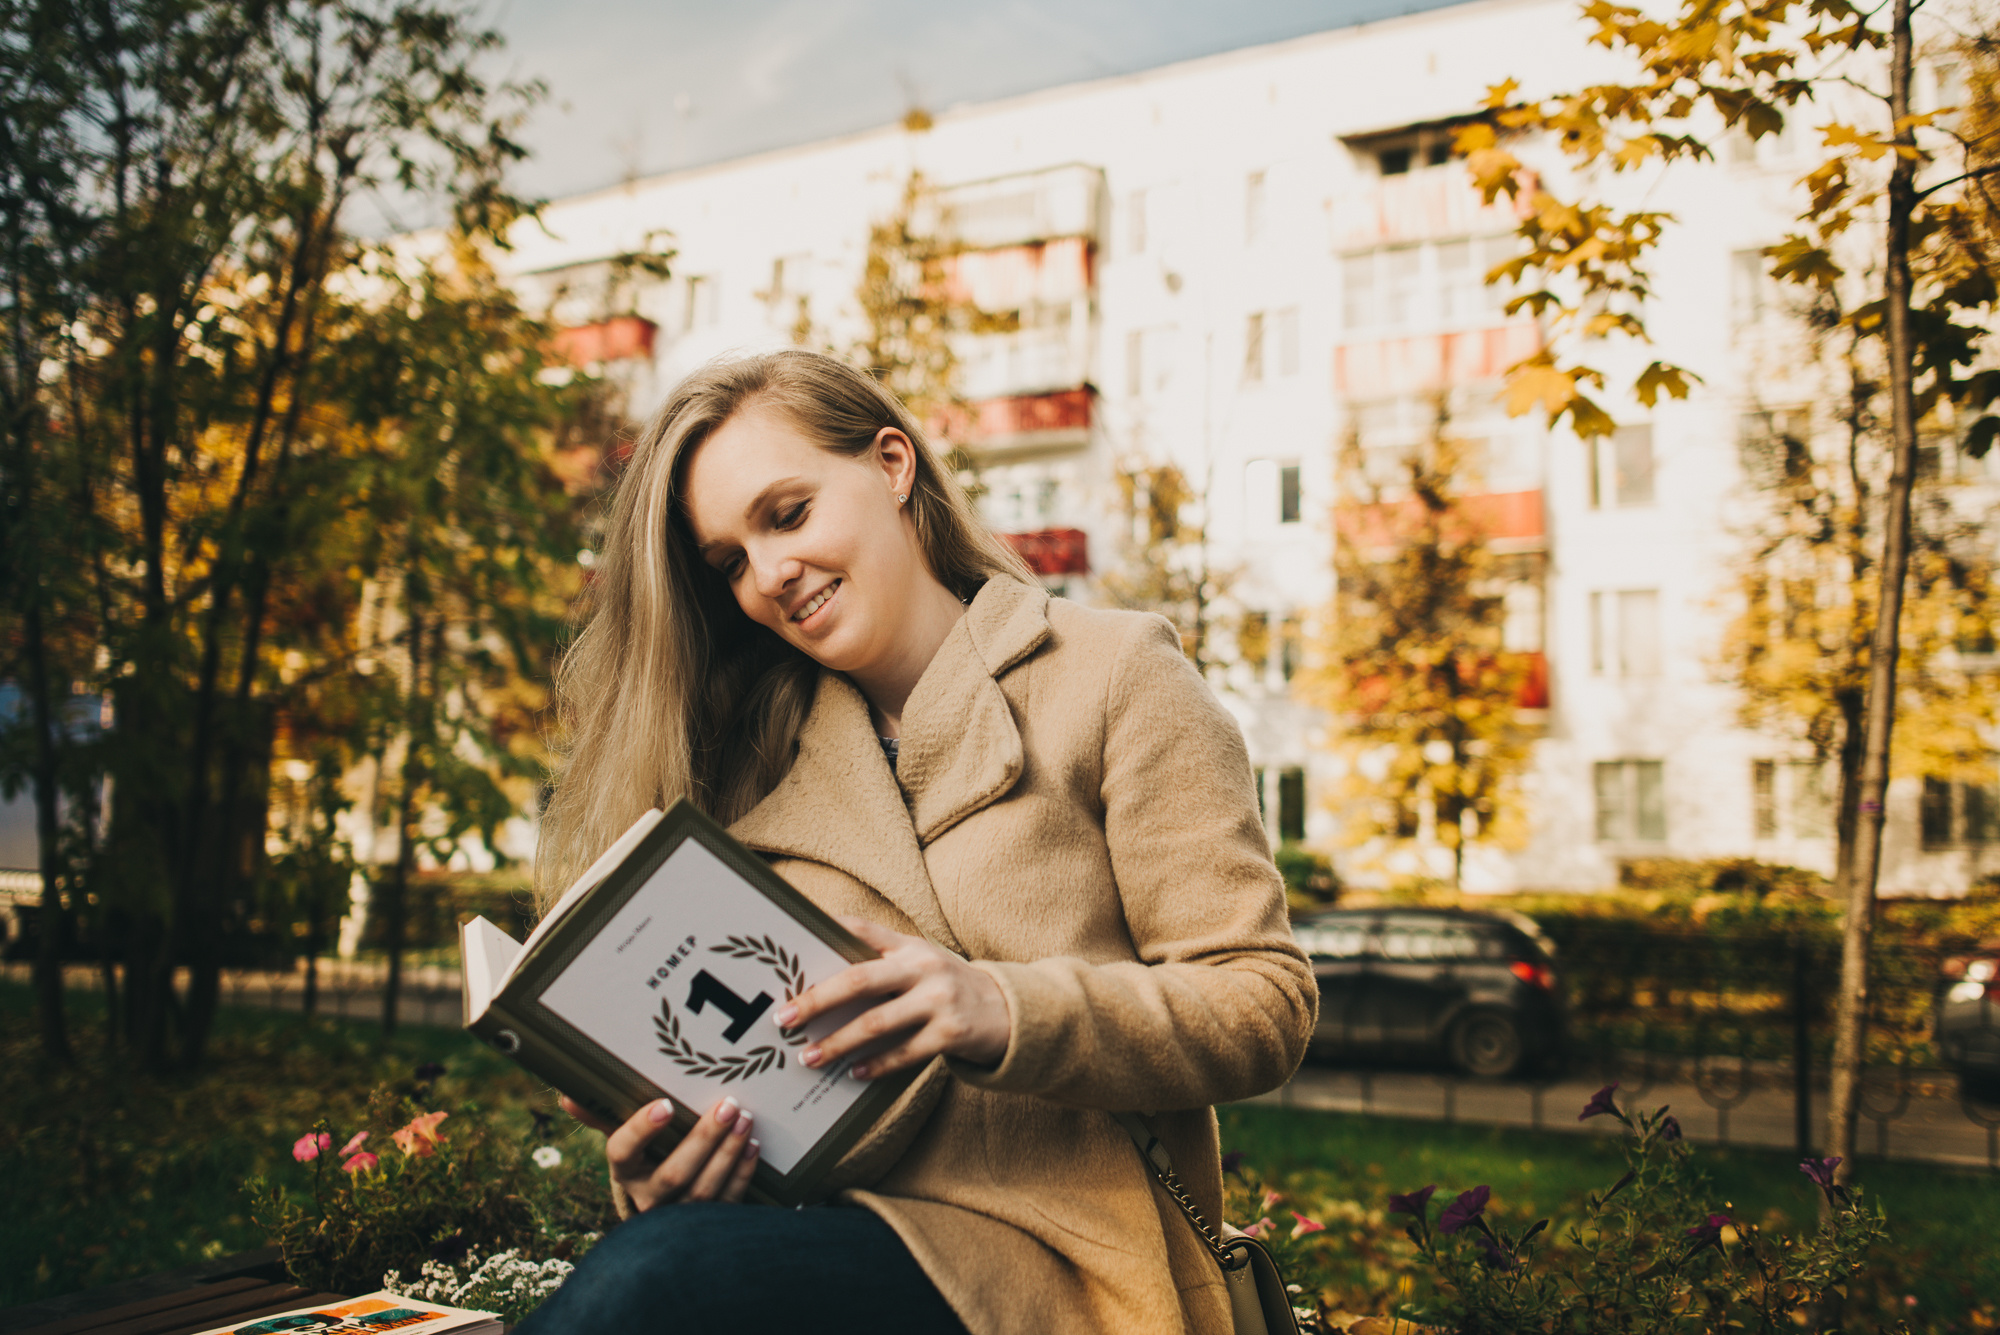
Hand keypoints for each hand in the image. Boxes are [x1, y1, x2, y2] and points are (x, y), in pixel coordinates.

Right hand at [560, 1093, 758, 1211]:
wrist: (661, 1222)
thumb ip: (602, 1116)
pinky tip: (752, 1147)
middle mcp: (647, 1199)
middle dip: (703, 1139)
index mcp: (624, 1173)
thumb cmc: (645, 1163)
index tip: (665, 1105)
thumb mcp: (625, 1142)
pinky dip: (741, 1174)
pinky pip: (726, 1204)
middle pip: (673, 1175)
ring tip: (745, 1120)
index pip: (621, 1153)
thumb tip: (566, 1095)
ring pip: (702, 1193)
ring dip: (727, 1155)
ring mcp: (677, 1220)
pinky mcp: (706, 1228)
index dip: (641, 1130)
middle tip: (728, 1104)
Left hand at [775, 915, 1012, 1079]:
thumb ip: (882, 961)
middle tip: (784, 1018)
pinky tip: (852, 1072)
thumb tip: (822, 976)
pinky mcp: (951, 1033)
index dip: (827, 931)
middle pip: (859, 980)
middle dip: (817, 999)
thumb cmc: (948, 985)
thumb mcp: (921, 961)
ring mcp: (938, 1000)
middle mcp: (923, 967)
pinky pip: (903, 1053)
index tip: (790, 946)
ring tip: (809, 1057)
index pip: (862, 930)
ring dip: (838, 1043)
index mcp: (910, 946)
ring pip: (876, 1023)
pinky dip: (875, 1065)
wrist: (1008, 1010)